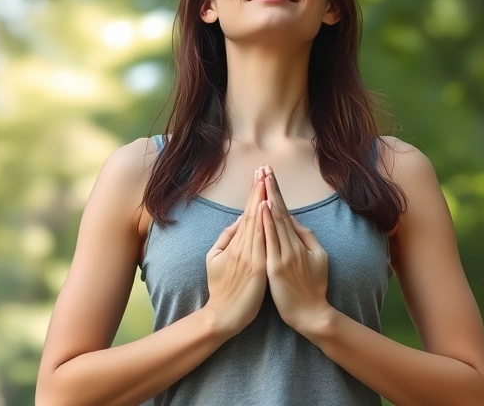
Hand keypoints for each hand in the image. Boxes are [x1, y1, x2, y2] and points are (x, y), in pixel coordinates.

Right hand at [203, 168, 268, 336]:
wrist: (224, 315)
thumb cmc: (221, 288)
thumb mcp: (215, 259)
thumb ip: (226, 238)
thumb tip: (238, 220)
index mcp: (235, 244)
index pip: (248, 214)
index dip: (254, 194)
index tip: (259, 176)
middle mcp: (243, 247)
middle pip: (254, 213)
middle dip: (259, 190)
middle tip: (264, 170)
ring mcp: (251, 256)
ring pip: (258, 223)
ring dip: (264, 200)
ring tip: (267, 181)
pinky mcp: (258, 268)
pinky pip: (263, 241)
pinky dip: (266, 224)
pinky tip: (268, 209)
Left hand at [260, 165, 332, 336]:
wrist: (311, 314)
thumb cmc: (314, 287)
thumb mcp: (319, 258)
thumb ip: (307, 238)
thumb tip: (295, 221)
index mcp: (299, 242)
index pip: (284, 212)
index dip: (277, 193)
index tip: (269, 175)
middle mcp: (291, 245)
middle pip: (278, 211)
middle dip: (271, 188)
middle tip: (264, 168)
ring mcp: (284, 255)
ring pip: (274, 222)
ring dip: (267, 199)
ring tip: (262, 180)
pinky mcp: (276, 268)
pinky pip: (270, 241)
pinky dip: (266, 223)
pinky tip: (262, 209)